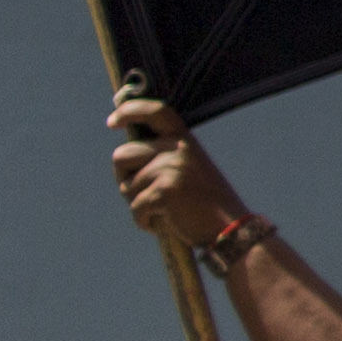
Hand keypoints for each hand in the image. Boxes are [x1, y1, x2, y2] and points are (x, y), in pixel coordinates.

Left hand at [107, 96, 247, 250]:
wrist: (229, 228)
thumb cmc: (204, 203)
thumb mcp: (188, 169)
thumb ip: (162, 156)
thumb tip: (123, 154)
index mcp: (185, 140)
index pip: (155, 112)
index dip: (129, 112)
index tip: (112, 122)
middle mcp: (178, 148)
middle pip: (122, 155)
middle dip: (124, 178)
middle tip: (145, 195)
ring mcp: (172, 168)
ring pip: (126, 185)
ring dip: (136, 202)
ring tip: (163, 209)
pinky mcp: (165, 190)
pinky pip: (135, 207)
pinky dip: (144, 221)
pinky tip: (164, 223)